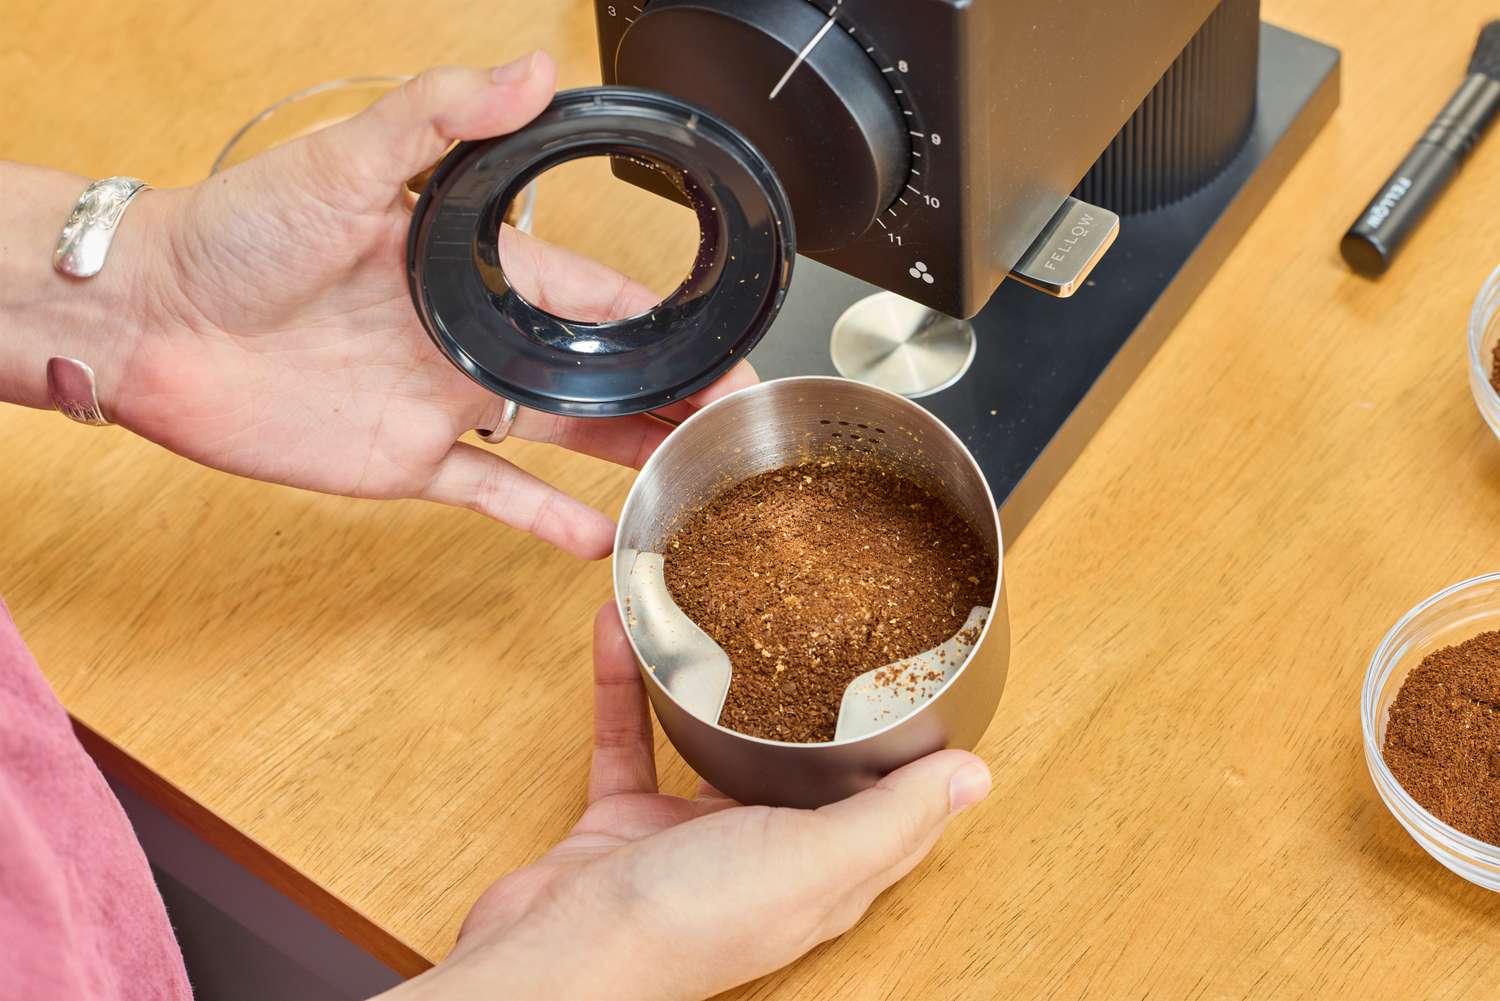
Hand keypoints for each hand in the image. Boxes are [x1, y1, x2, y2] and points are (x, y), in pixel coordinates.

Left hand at [110, 54, 752, 557]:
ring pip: (559, 436)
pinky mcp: (403, 460)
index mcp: (470, 267)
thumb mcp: (346, 161)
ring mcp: (442, 403)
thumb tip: (532, 69)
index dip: (664, 323)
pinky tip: (596, 537)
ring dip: (624, 455)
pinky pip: (489, 495)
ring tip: (688, 479)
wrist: (147, 317)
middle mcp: (468, 336)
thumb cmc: (235, 230)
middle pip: (594, 374)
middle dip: (666, 397)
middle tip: (731, 425)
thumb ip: (442, 116)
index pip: (595, 296)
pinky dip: (541, 519)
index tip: (724, 345)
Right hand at [387, 604, 992, 1000]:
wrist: (556, 960)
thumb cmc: (687, 922)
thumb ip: (891, 818)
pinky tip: (619, 632)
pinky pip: (630, 739)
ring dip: (710, 680)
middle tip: (810, 618)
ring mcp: (687, 839)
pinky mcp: (623, 823)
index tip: (918, 674)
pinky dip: (625, 685)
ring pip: (710, 741)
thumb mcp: (812, 861)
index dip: (910, 750)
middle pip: (798, 765)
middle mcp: (761, 854)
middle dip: (804, 693)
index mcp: (822, 871)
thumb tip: (977, 777)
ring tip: (718, 613)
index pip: (887, 806)